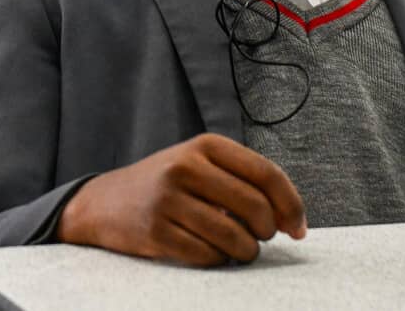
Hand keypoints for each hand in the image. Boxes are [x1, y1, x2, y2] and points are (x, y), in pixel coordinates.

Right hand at [56, 133, 306, 265]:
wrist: (105, 201)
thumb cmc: (169, 183)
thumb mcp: (202, 165)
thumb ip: (245, 181)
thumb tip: (293, 219)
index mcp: (206, 145)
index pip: (265, 173)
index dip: (290, 203)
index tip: (299, 227)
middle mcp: (187, 166)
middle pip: (254, 206)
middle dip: (268, 230)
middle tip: (263, 237)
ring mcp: (169, 199)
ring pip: (234, 236)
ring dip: (246, 251)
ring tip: (241, 248)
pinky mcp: (156, 232)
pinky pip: (208, 256)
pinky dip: (219, 260)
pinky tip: (214, 252)